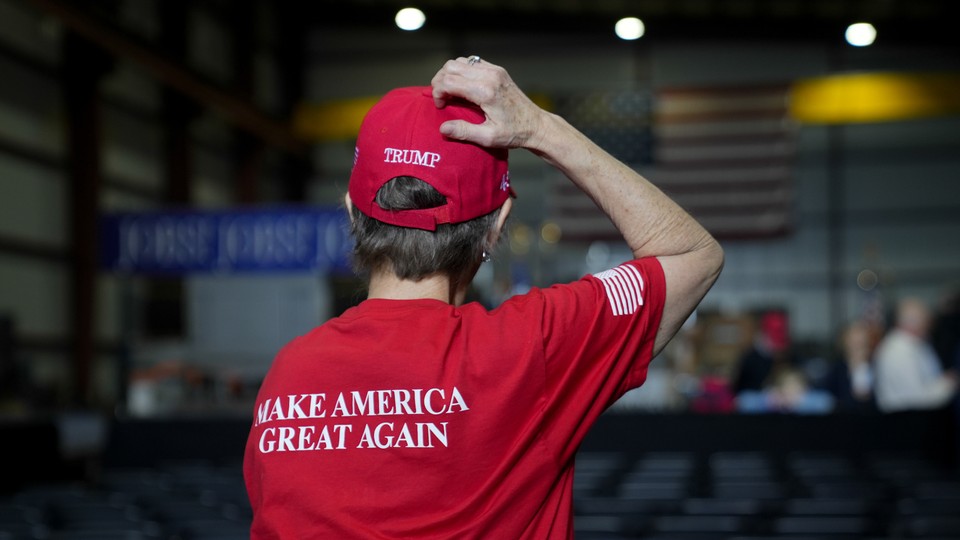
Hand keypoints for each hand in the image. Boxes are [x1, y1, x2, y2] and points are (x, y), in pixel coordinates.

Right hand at [430, 56, 545, 151]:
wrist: (536, 125)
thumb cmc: (514, 133)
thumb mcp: (488, 138)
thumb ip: (464, 132)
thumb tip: (443, 128)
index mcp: (485, 92)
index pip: (449, 81)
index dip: (438, 92)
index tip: (440, 106)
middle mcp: (489, 76)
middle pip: (451, 67)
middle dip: (440, 81)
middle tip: (442, 98)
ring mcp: (495, 70)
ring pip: (460, 61)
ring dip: (450, 74)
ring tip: (451, 92)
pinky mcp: (498, 70)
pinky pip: (472, 62)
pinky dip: (462, 71)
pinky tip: (463, 86)